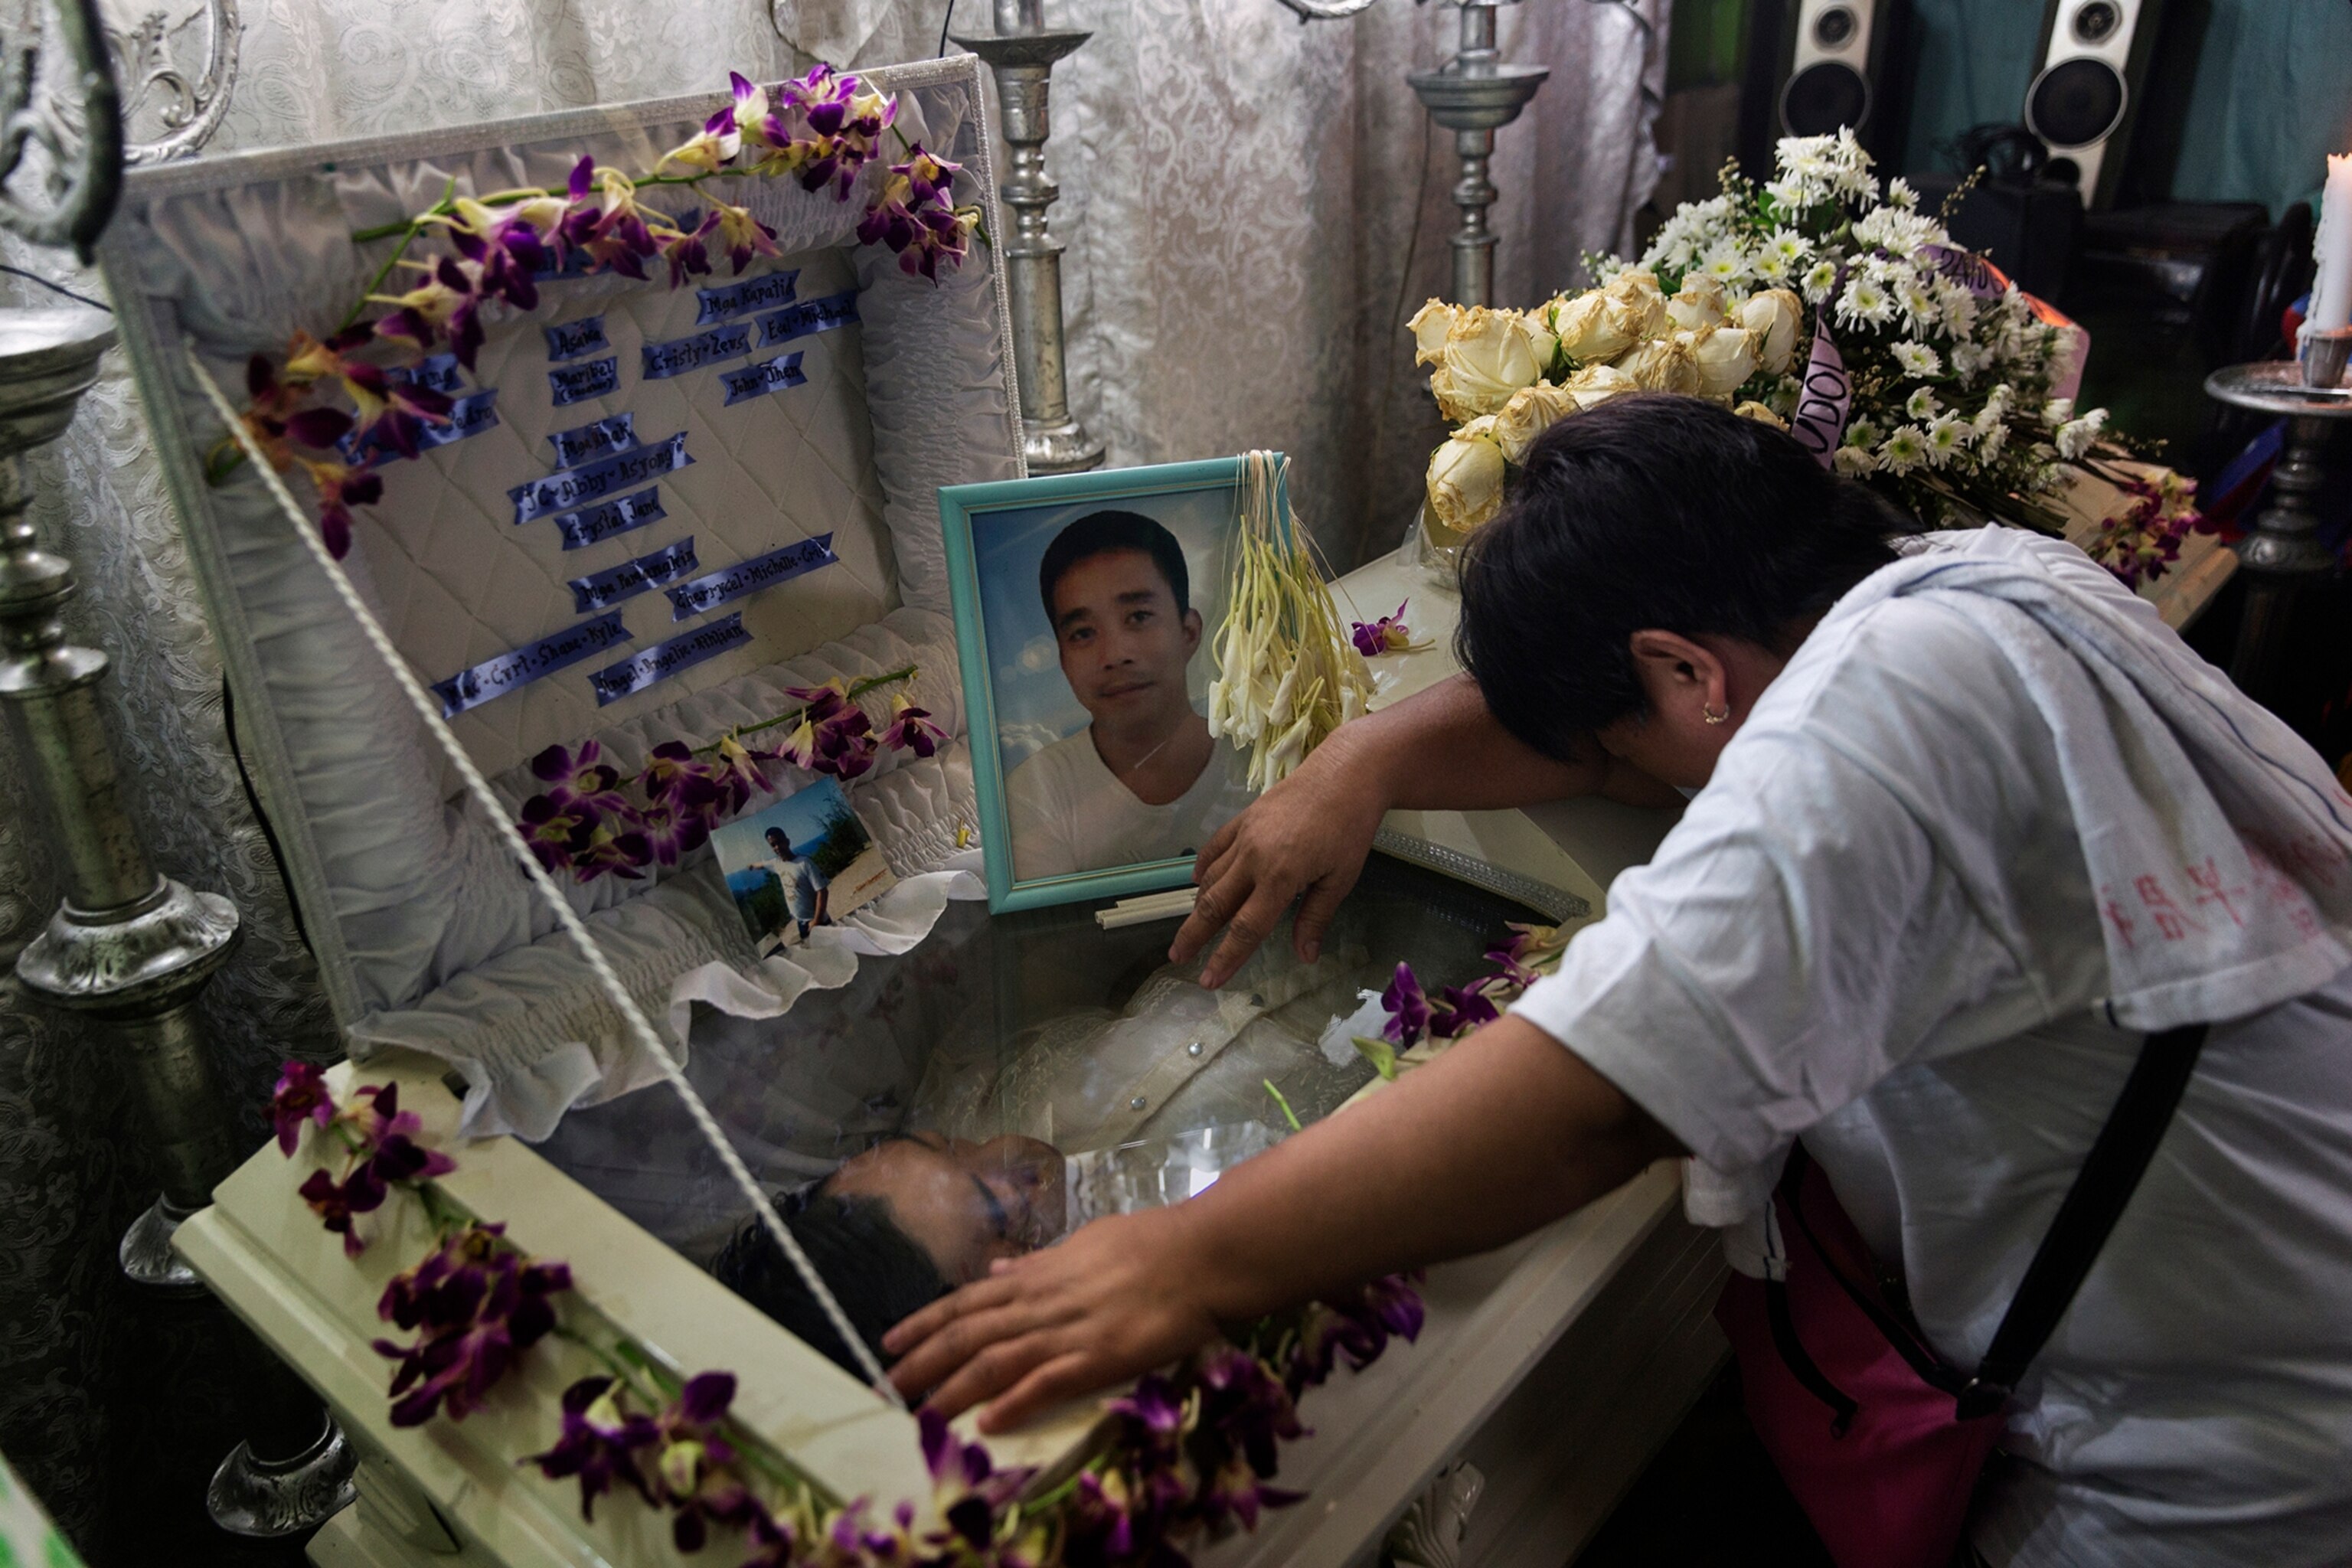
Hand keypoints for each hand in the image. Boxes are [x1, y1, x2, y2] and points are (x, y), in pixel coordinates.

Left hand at [883, 1207, 1221, 1431]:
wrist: (1198, 1255)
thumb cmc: (1148, 1242)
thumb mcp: (1083, 1242)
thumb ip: (1039, 1261)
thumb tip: (999, 1267)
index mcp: (1038, 1274)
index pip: (967, 1299)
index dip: (926, 1322)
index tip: (891, 1342)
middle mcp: (1042, 1302)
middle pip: (968, 1333)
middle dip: (924, 1362)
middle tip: (887, 1387)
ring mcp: (1068, 1330)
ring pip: (996, 1360)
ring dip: (954, 1388)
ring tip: (921, 1414)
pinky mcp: (1099, 1357)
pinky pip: (1047, 1382)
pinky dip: (1015, 1401)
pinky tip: (989, 1422)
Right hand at [1172, 732, 1389, 986]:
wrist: (1345, 773)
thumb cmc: (1349, 828)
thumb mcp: (1341, 878)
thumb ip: (1316, 917)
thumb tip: (1304, 956)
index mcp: (1280, 877)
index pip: (1246, 928)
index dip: (1226, 957)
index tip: (1209, 980)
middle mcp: (1254, 857)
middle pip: (1215, 905)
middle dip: (1194, 934)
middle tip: (1177, 957)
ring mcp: (1245, 835)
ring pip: (1211, 877)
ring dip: (1199, 905)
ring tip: (1192, 927)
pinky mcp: (1243, 818)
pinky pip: (1214, 847)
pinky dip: (1203, 867)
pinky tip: (1197, 882)